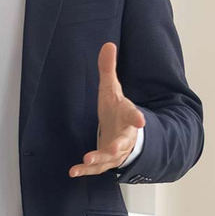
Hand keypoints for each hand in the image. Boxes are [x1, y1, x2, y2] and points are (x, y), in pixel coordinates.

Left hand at [70, 42, 145, 177]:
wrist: (123, 134)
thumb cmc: (117, 111)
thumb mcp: (112, 89)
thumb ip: (109, 69)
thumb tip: (108, 44)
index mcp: (127, 117)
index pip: (134, 117)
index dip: (137, 118)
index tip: (141, 121)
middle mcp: (124, 138)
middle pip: (123, 143)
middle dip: (118, 146)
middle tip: (114, 149)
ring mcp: (116, 153)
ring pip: (109, 159)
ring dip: (98, 160)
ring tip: (86, 161)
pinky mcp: (105, 162)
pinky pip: (96, 169)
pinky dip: (85, 171)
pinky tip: (73, 171)